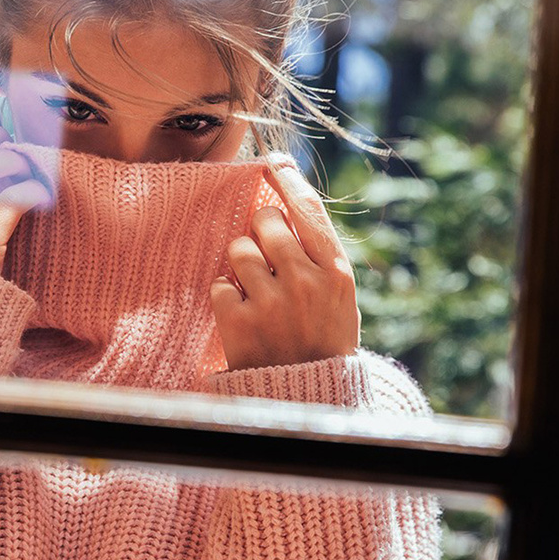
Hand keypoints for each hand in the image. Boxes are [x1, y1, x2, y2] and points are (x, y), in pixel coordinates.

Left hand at [210, 156, 360, 369]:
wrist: (309, 396)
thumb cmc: (323, 336)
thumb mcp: (338, 296)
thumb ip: (316, 252)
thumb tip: (282, 202)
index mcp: (335, 272)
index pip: (308, 209)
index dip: (287, 179)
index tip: (273, 163)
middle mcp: (305, 282)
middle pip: (264, 222)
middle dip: (259, 230)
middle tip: (266, 254)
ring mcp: (271, 303)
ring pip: (238, 249)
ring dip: (241, 264)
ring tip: (256, 289)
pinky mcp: (240, 323)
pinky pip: (220, 283)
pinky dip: (226, 295)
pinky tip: (243, 313)